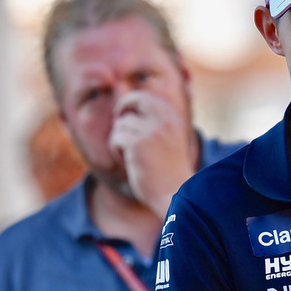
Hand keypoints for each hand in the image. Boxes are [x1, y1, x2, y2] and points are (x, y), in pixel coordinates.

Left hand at [109, 90, 195, 216]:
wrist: (174, 192)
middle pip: (132, 101)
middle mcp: (164, 120)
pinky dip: (117, 151)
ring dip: (120, 140)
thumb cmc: (168, 170)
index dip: (131, 103)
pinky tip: (129, 163)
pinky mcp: (137, 144)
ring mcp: (151, 130)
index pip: (145, 98)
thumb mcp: (167, 140)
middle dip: (121, 109)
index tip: (124, 114)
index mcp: (172, 118)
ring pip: (121, 125)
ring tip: (132, 156)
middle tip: (118, 122)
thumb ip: (154, 122)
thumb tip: (126, 108)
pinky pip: (116, 139)